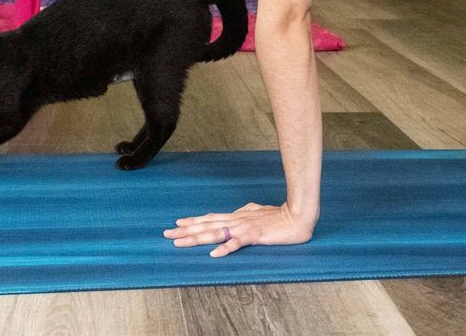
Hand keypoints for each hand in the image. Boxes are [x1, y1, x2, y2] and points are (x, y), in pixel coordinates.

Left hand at [163, 202, 314, 256]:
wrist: (298, 216)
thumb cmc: (280, 215)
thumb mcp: (259, 212)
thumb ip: (247, 212)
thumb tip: (238, 210)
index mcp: (238, 216)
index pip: (211, 218)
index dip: (194, 221)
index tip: (177, 223)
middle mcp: (237, 220)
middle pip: (207, 226)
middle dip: (186, 230)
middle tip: (166, 234)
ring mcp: (245, 227)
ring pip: (216, 233)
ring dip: (197, 239)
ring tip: (180, 243)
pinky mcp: (255, 235)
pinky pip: (238, 243)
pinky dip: (226, 248)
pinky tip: (214, 254)